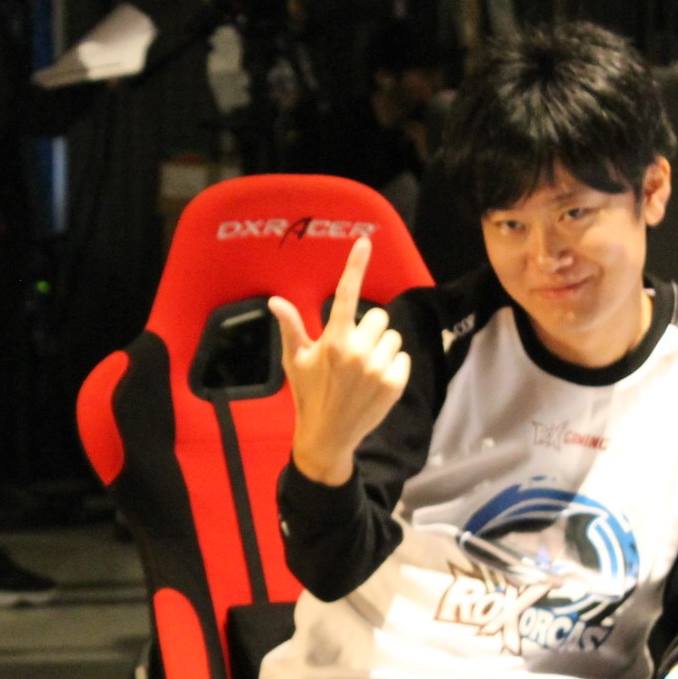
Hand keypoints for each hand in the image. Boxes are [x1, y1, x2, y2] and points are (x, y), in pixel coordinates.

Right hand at [268, 235, 411, 486]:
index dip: (355, 265)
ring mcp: (378, 368)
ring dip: (381, 347)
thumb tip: (275, 301)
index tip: (365, 241)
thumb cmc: (309, 393)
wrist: (328, 436)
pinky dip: (392, 365)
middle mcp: (358, 352)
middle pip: (378, 317)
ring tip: (363, 369)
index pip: (346, 294)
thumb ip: (291, 327)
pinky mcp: (395, 383)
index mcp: (333, 341)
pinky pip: (402, 357)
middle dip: (368, 330)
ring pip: (392, 337)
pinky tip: (375, 381)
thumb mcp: (296, 360)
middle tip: (351, 353)